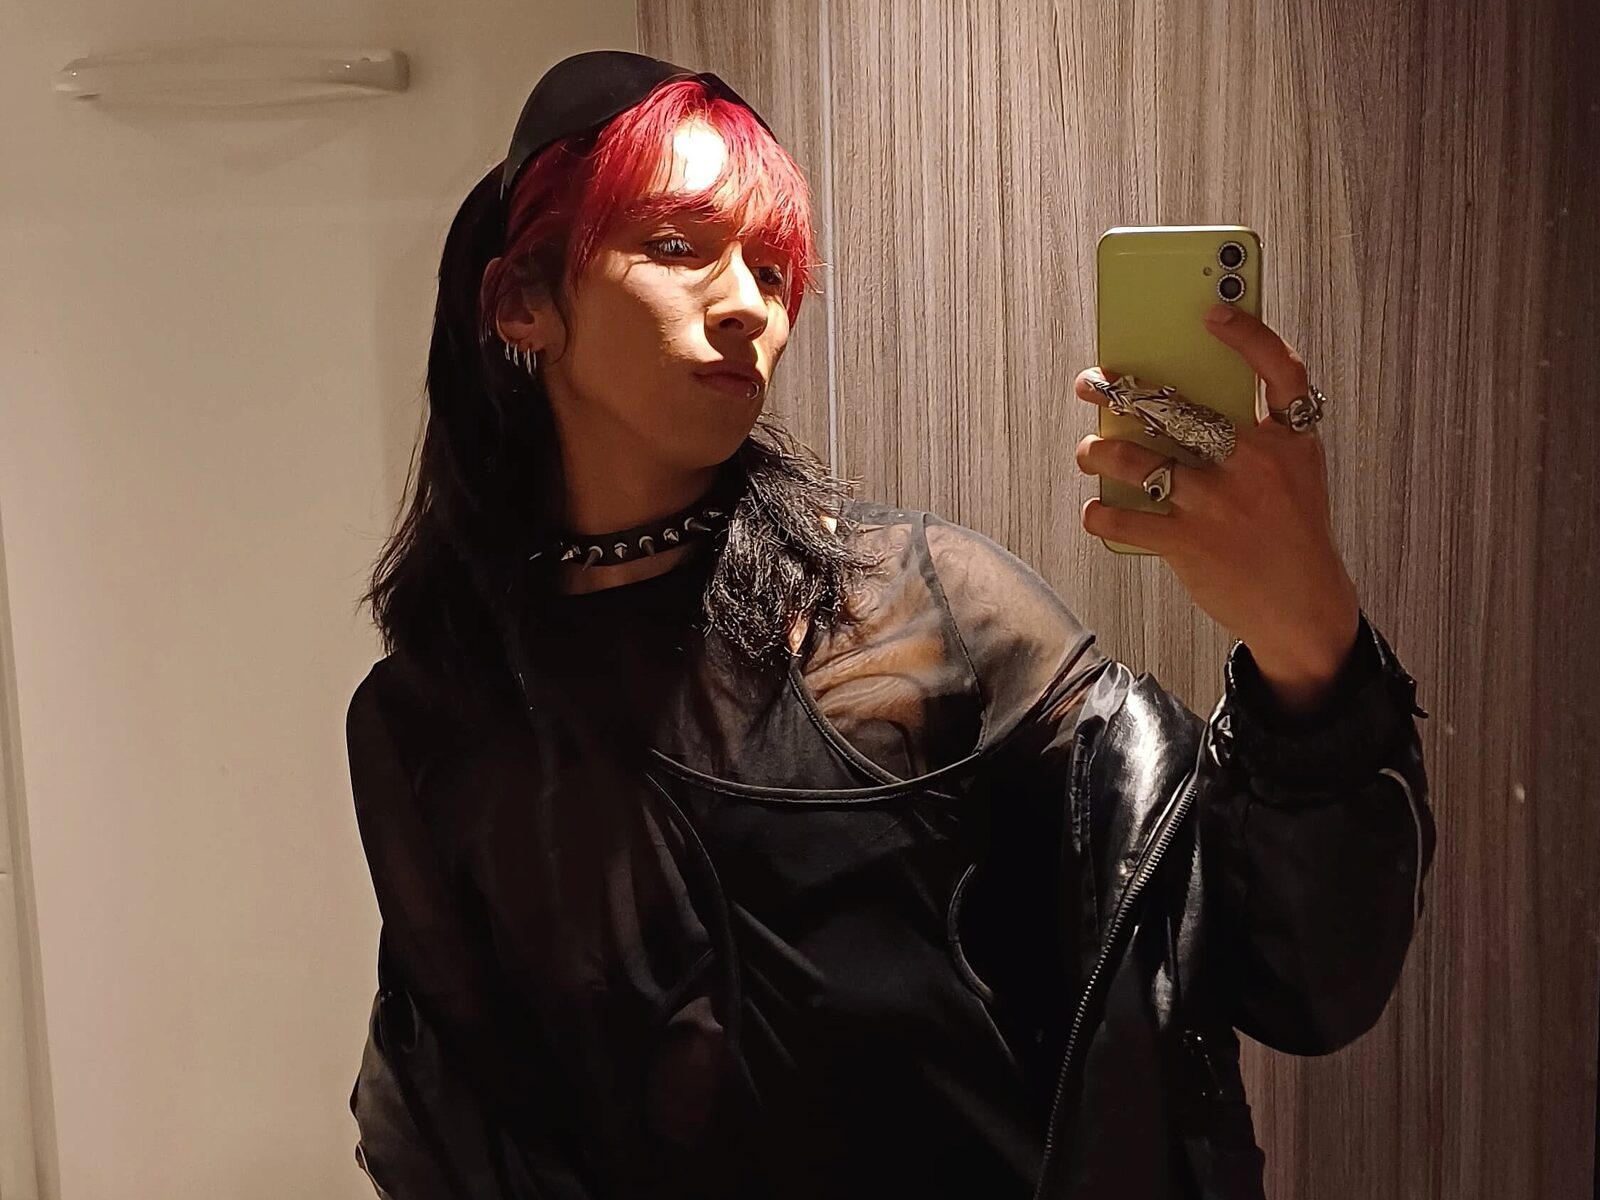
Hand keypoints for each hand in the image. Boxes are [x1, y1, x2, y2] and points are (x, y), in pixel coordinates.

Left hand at [1073, 302, 1360, 710]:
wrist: (1301, 607)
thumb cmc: (1288, 529)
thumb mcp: (1293, 473)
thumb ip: (1253, 434)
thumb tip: (1177, 396)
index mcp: (1289, 440)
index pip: (1280, 370)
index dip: (1248, 335)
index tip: (1213, 312)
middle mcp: (1254, 463)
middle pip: (1179, 407)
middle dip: (1121, 390)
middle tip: (1090, 381)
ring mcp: (1218, 502)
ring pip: (1138, 458)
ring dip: (1099, 449)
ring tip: (1087, 449)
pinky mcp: (1189, 543)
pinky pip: (1125, 516)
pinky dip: (1100, 511)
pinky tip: (1096, 508)